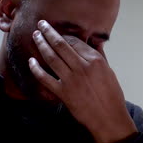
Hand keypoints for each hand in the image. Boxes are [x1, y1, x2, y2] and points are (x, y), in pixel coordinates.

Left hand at [28, 20, 137, 142]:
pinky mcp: (63, 93)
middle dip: (49, 32)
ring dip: (41, 45)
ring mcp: (71, 80)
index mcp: (95, 60)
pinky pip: (45, 78)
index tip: (56, 31)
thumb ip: (100, 55)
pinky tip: (31, 61)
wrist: (108, 117)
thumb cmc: (112, 95)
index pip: (75, 41)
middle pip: (61, 45)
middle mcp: (82, 67)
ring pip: (51, 58)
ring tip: (35, 36)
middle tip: (41, 24)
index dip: (64, 34)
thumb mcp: (109, 71)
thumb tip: (96, 42)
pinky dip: (36, 69)